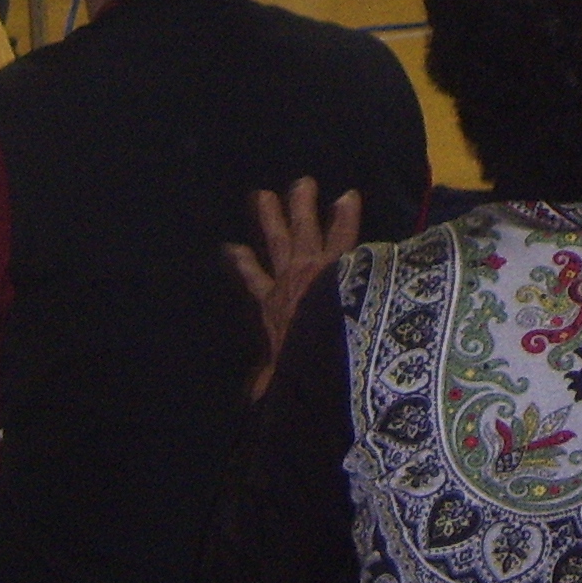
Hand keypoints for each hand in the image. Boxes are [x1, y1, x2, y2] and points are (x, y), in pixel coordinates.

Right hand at [225, 177, 361, 401]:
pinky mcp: (339, 262)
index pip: (252, 280)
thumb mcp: (280, 377)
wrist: (322, 353)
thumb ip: (268, 383)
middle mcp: (290, 280)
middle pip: (277, 242)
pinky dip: (347, 215)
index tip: (230, 247)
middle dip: (270, 218)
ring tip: (303, 181)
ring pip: (305, 228)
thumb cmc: (301, 363)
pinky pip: (344, 233)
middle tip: (262, 194)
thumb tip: (252, 400)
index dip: (241, 263)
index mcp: (272, 306)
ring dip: (302, 205)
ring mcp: (313, 267)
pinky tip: (351, 195)